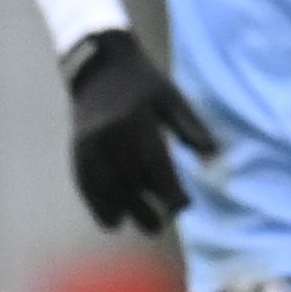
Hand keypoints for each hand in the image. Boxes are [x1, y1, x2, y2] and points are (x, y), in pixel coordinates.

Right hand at [61, 29, 218, 233]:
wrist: (99, 66)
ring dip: (124, 210)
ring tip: (145, 226)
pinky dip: (97, 204)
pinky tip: (113, 221)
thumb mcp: (172, 98)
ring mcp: (89, 142)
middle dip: (147, 206)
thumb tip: (213, 156)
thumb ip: (191, 128)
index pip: (153, 163)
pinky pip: (85, 182)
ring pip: (106, 185)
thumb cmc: (143, 84)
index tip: (183, 206)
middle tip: (162, 225)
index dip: (168, 189)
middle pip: (129, 179)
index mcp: (136, 119)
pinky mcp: (77, 148)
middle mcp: (109, 133)